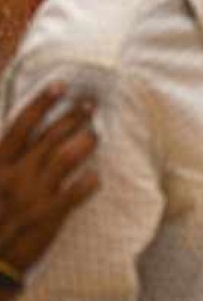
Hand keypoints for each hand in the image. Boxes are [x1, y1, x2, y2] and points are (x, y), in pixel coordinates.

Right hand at [0, 84, 99, 281]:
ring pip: (67, 157)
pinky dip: (88, 183)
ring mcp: (33, 194)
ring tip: (95, 135)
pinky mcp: (48, 215)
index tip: (60, 86)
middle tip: (89, 105)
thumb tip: (21, 138)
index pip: (21, 126)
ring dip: (85, 142)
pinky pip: (75, 193)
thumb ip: (5, 160)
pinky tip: (96, 177)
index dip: (41, 104)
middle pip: (49, 136)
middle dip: (72, 117)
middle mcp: (15, 175)